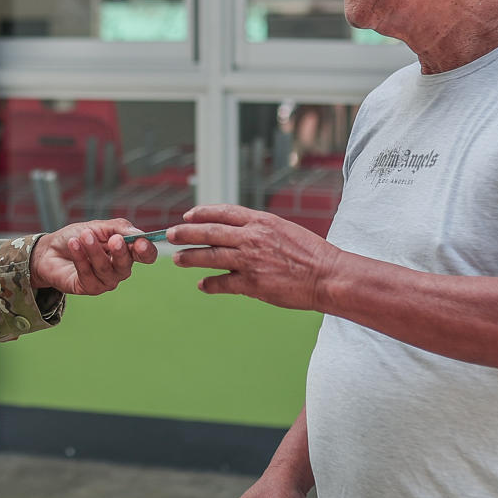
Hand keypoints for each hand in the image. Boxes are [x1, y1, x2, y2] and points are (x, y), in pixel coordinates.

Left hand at [29, 219, 159, 295]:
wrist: (50, 250)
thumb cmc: (77, 237)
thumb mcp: (98, 226)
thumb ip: (119, 228)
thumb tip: (139, 234)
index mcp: (126, 252)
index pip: (146, 255)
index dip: (147, 251)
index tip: (140, 243)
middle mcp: (119, 269)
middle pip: (126, 265)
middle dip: (120, 252)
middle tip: (114, 239)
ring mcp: (105, 281)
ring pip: (105, 269)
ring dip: (94, 251)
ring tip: (84, 235)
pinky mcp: (88, 288)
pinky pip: (87, 274)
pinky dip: (80, 257)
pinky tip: (73, 244)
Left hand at [167, 204, 341, 310]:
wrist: (327, 276)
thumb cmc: (311, 254)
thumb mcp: (284, 230)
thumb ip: (260, 230)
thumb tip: (238, 233)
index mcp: (261, 222)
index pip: (224, 212)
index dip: (202, 213)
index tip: (188, 215)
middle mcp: (252, 238)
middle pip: (209, 232)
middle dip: (186, 233)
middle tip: (169, 234)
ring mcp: (250, 261)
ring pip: (210, 257)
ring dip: (190, 258)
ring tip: (177, 259)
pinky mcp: (252, 284)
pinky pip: (223, 283)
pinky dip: (210, 284)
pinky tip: (202, 285)